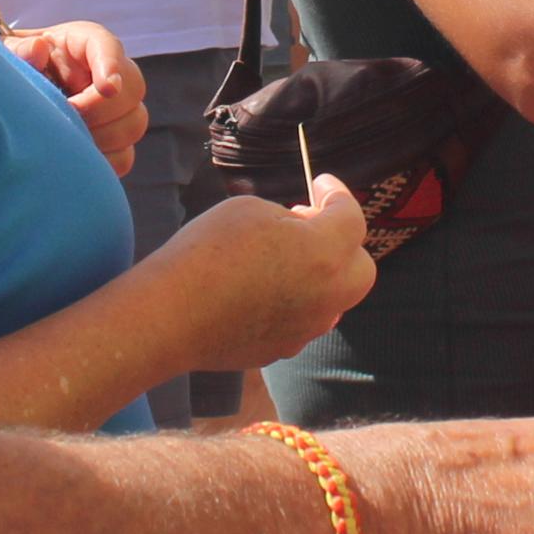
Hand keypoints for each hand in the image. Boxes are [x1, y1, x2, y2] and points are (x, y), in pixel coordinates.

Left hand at [7, 23, 145, 174]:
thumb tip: (38, 50)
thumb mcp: (9, 53)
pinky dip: (104, 162)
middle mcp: (107, 74)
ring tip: (68, 138)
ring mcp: (115, 110)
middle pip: (132, 89)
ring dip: (104, 137)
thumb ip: (20, 50)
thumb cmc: (14, 68)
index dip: (112, 66)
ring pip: (134, 124)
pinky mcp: (113, 142)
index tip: (107, 88)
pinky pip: (124, 156)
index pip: (108, 47)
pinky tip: (76, 158)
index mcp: (84, 44)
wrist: (13, 98)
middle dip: (102, 109)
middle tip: (68, 117)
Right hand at [161, 175, 374, 369]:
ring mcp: (307, 328)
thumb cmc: (207, 252)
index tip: (323, 184)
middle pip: (360, 268)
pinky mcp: (283, 349)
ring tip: (283, 259)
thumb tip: (302, 231)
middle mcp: (328, 295)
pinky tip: (262, 291)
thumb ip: (288, 218)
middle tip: (308, 225)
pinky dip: (296, 302)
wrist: (172, 315)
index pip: (351, 216)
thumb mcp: (250, 209)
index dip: (337, 194)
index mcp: (325, 252)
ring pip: (334, 298)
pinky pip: (304, 320)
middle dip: (343, 243)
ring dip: (321, 276)